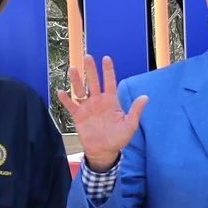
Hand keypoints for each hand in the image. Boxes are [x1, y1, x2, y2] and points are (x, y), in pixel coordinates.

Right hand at [58, 53, 147, 170]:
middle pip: (93, 82)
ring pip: (80, 90)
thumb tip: (146, 97)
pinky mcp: (78, 116)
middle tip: (87, 56)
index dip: (108, 70)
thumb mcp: (130, 125)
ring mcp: (87, 107)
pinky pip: (71, 105)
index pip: (109, 82)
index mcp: (111, 101)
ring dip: (76, 80)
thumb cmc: (119, 138)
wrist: (104, 150)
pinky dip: (66, 99)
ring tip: (73, 68)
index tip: (106, 58)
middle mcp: (98, 101)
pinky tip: (61, 91)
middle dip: (91, 70)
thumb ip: (135, 110)